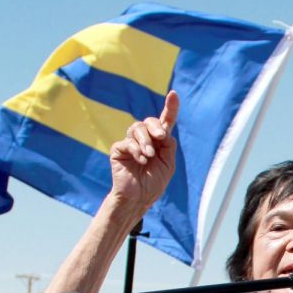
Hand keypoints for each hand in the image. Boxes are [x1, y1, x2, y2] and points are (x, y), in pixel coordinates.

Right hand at [109, 91, 179, 208]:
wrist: (139, 198)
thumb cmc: (153, 183)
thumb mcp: (168, 164)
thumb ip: (168, 146)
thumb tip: (165, 131)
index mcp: (159, 142)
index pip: (165, 121)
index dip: (170, 108)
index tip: (173, 94)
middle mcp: (144, 139)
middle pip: (150, 121)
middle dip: (156, 126)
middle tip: (161, 137)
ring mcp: (130, 143)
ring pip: (137, 128)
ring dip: (146, 141)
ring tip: (149, 156)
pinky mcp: (118, 150)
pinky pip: (127, 142)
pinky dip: (136, 151)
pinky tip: (141, 161)